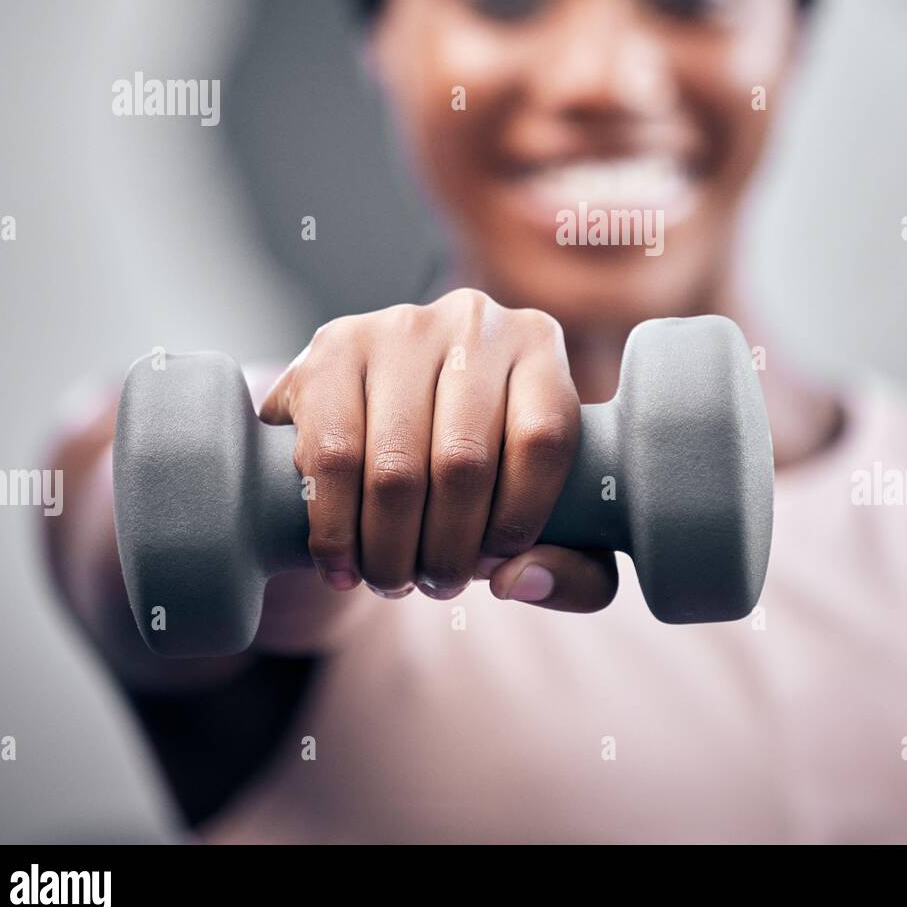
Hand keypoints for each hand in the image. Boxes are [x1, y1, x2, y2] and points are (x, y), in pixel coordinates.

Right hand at [260, 288, 617, 612]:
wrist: (380, 417)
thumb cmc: (485, 474)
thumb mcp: (551, 518)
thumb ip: (575, 571)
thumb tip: (519, 580)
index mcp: (539, 345)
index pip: (543, 439)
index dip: (518, 521)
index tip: (495, 563)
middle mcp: (473, 322)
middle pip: (464, 462)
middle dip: (448, 550)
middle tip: (437, 584)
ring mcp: (398, 327)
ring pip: (396, 468)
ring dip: (391, 550)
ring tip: (393, 579)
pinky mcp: (331, 347)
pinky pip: (331, 457)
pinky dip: (336, 531)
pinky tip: (344, 566)